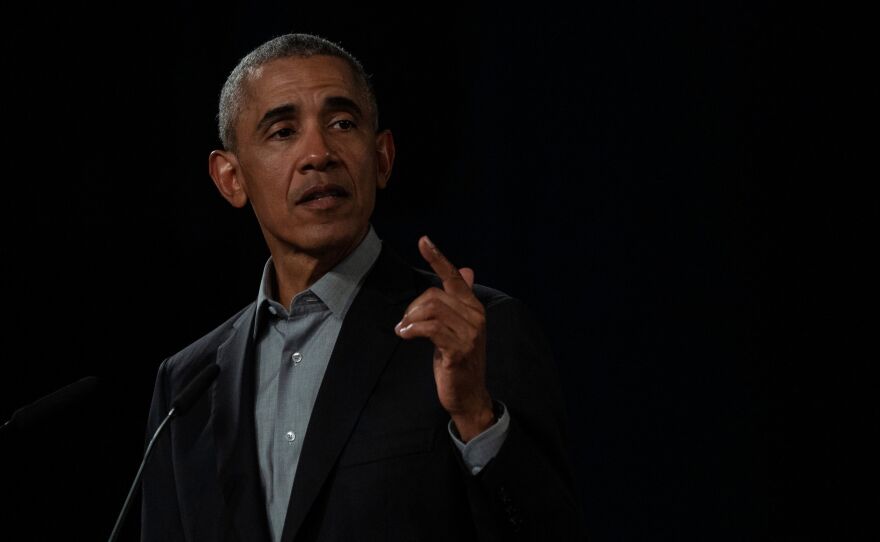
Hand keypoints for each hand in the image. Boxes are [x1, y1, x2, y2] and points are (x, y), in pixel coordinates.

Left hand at [394, 236, 493, 441]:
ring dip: (410, 320)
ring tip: (403, 331)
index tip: (424, 240)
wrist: (469, 396)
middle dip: (412, 307)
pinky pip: (430, 328)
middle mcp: (476, 316)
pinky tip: (404, 335)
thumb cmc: (458, 360)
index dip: (438, 258)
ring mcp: (470, 333)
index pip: (455, 277)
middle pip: (434, 295)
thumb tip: (467, 270)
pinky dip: (412, 330)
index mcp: (474, 308)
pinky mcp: (459, 350)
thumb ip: (458, 300)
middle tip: (405, 324)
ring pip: (431, 310)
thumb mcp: (458, 327)